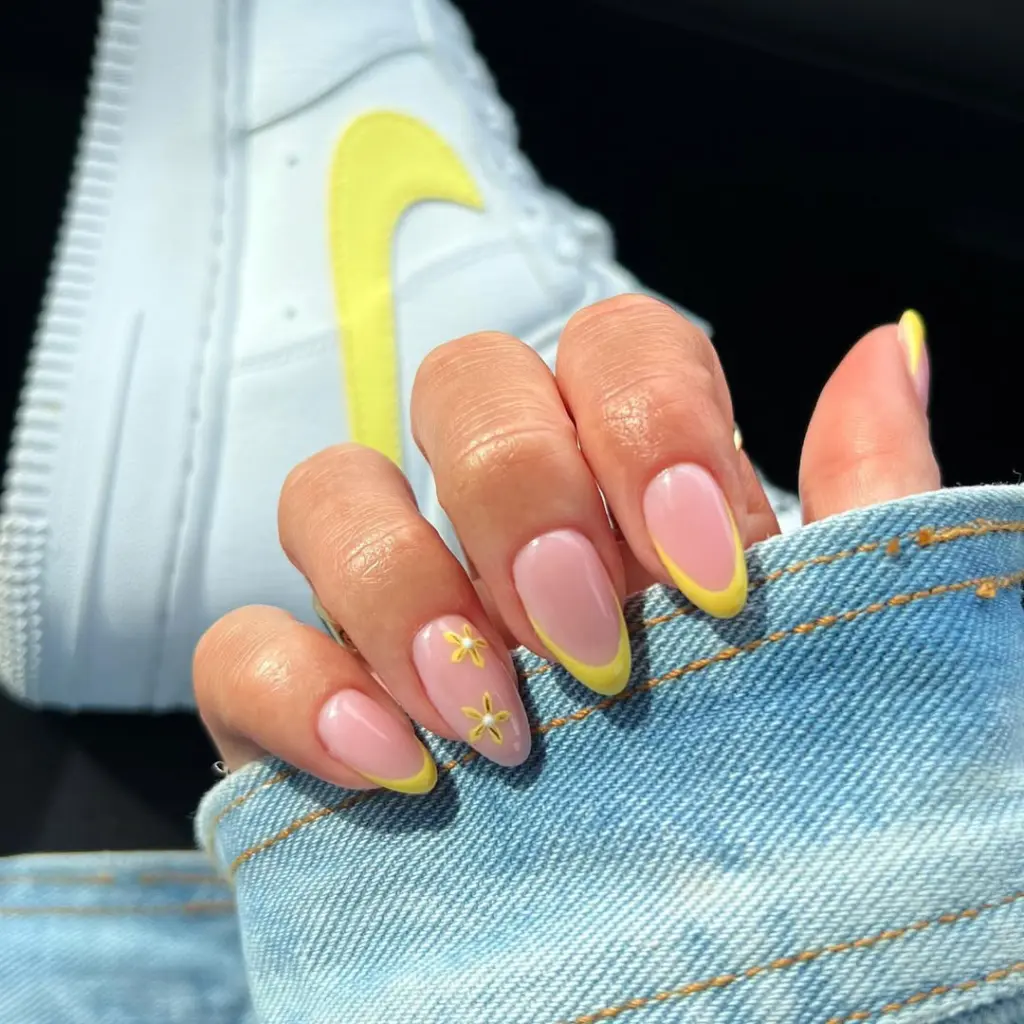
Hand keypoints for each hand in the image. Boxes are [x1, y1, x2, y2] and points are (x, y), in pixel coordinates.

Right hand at [193, 297, 937, 792]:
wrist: (657, 937)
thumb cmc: (755, 764)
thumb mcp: (832, 638)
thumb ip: (867, 497)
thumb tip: (885, 350)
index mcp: (624, 475)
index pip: (611, 344)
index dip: (650, 420)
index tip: (709, 572)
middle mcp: (493, 514)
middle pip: (461, 383)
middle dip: (519, 491)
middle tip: (589, 638)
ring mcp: (384, 596)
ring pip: (330, 488)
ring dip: (403, 584)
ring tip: (490, 716)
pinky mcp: (298, 696)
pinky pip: (239, 642)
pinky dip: (302, 687)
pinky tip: (390, 765)